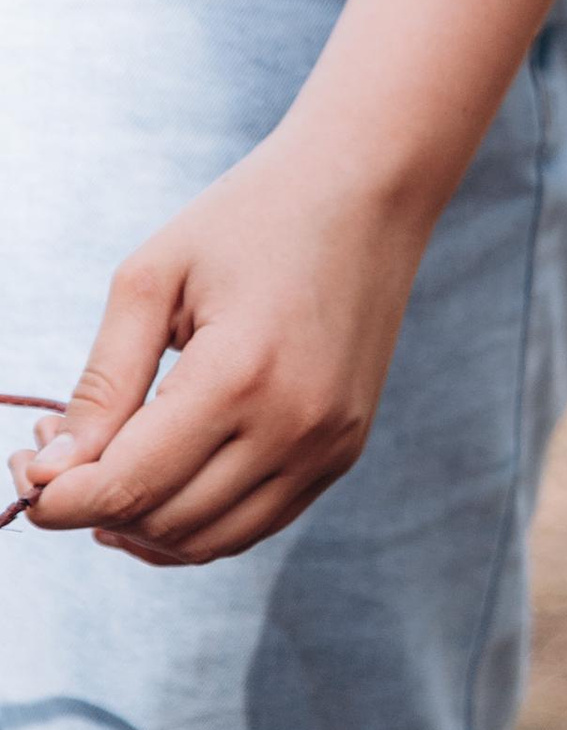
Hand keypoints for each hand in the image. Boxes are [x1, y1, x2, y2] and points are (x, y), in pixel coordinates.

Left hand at [5, 132, 431, 564]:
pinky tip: (162, 481)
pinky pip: (254, 524)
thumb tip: (50, 474)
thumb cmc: (251, 217)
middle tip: (57, 451)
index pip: (130, 485)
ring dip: (141, 525)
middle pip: (163, 521)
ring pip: (207, 541)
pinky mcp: (344, 450)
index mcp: (241, 374)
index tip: (22, 475)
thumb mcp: (153, 280)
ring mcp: (328, 445)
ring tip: (108, 469)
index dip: (59, 499)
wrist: (368, 188)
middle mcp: (294, 425)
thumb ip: (101, 384)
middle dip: (92, 504)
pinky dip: (196, 522)